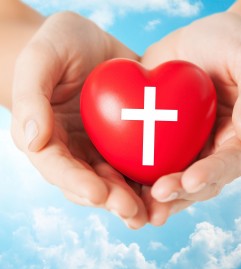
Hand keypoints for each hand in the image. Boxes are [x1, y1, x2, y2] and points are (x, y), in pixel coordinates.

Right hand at [11, 12, 146, 228]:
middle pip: (89, 182)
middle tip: (133, 212)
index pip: (57, 168)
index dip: (76, 183)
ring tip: (152, 212)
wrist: (90, 41)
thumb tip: (34, 140)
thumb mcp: (40, 59)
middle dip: (111, 199)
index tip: (98, 194)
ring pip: (116, 180)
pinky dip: (151, 177)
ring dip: (133, 199)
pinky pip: (138, 162)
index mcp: (48, 138)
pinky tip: (168, 186)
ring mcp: (101, 147)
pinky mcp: (125, 140)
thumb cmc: (59, 44)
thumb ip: (31, 98)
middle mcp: (75, 150)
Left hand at [141, 12, 240, 223]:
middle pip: (198, 182)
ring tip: (137, 208)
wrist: (200, 41)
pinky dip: (137, 178)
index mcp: (240, 138)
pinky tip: (122, 186)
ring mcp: (187, 148)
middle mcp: (213, 150)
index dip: (210, 174)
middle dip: (178, 193)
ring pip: (174, 181)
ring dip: (157, 198)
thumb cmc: (232, 46)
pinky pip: (150, 163)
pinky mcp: (163, 141)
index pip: (228, 163)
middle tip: (156, 197)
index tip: (189, 181)